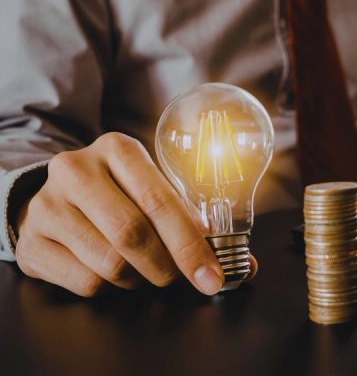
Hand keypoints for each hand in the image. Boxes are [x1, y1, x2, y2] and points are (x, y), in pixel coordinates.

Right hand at [14, 132, 257, 295]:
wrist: (54, 200)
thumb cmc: (118, 196)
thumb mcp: (151, 191)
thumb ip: (194, 221)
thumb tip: (245, 265)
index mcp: (118, 149)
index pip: (160, 201)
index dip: (190, 244)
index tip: (212, 274)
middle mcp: (76, 170)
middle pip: (132, 234)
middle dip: (167, 266)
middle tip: (179, 277)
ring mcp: (48, 206)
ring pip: (110, 263)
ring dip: (139, 278)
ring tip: (143, 269)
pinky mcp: (31, 242)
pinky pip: (85, 282)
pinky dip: (110, 288)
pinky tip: (109, 271)